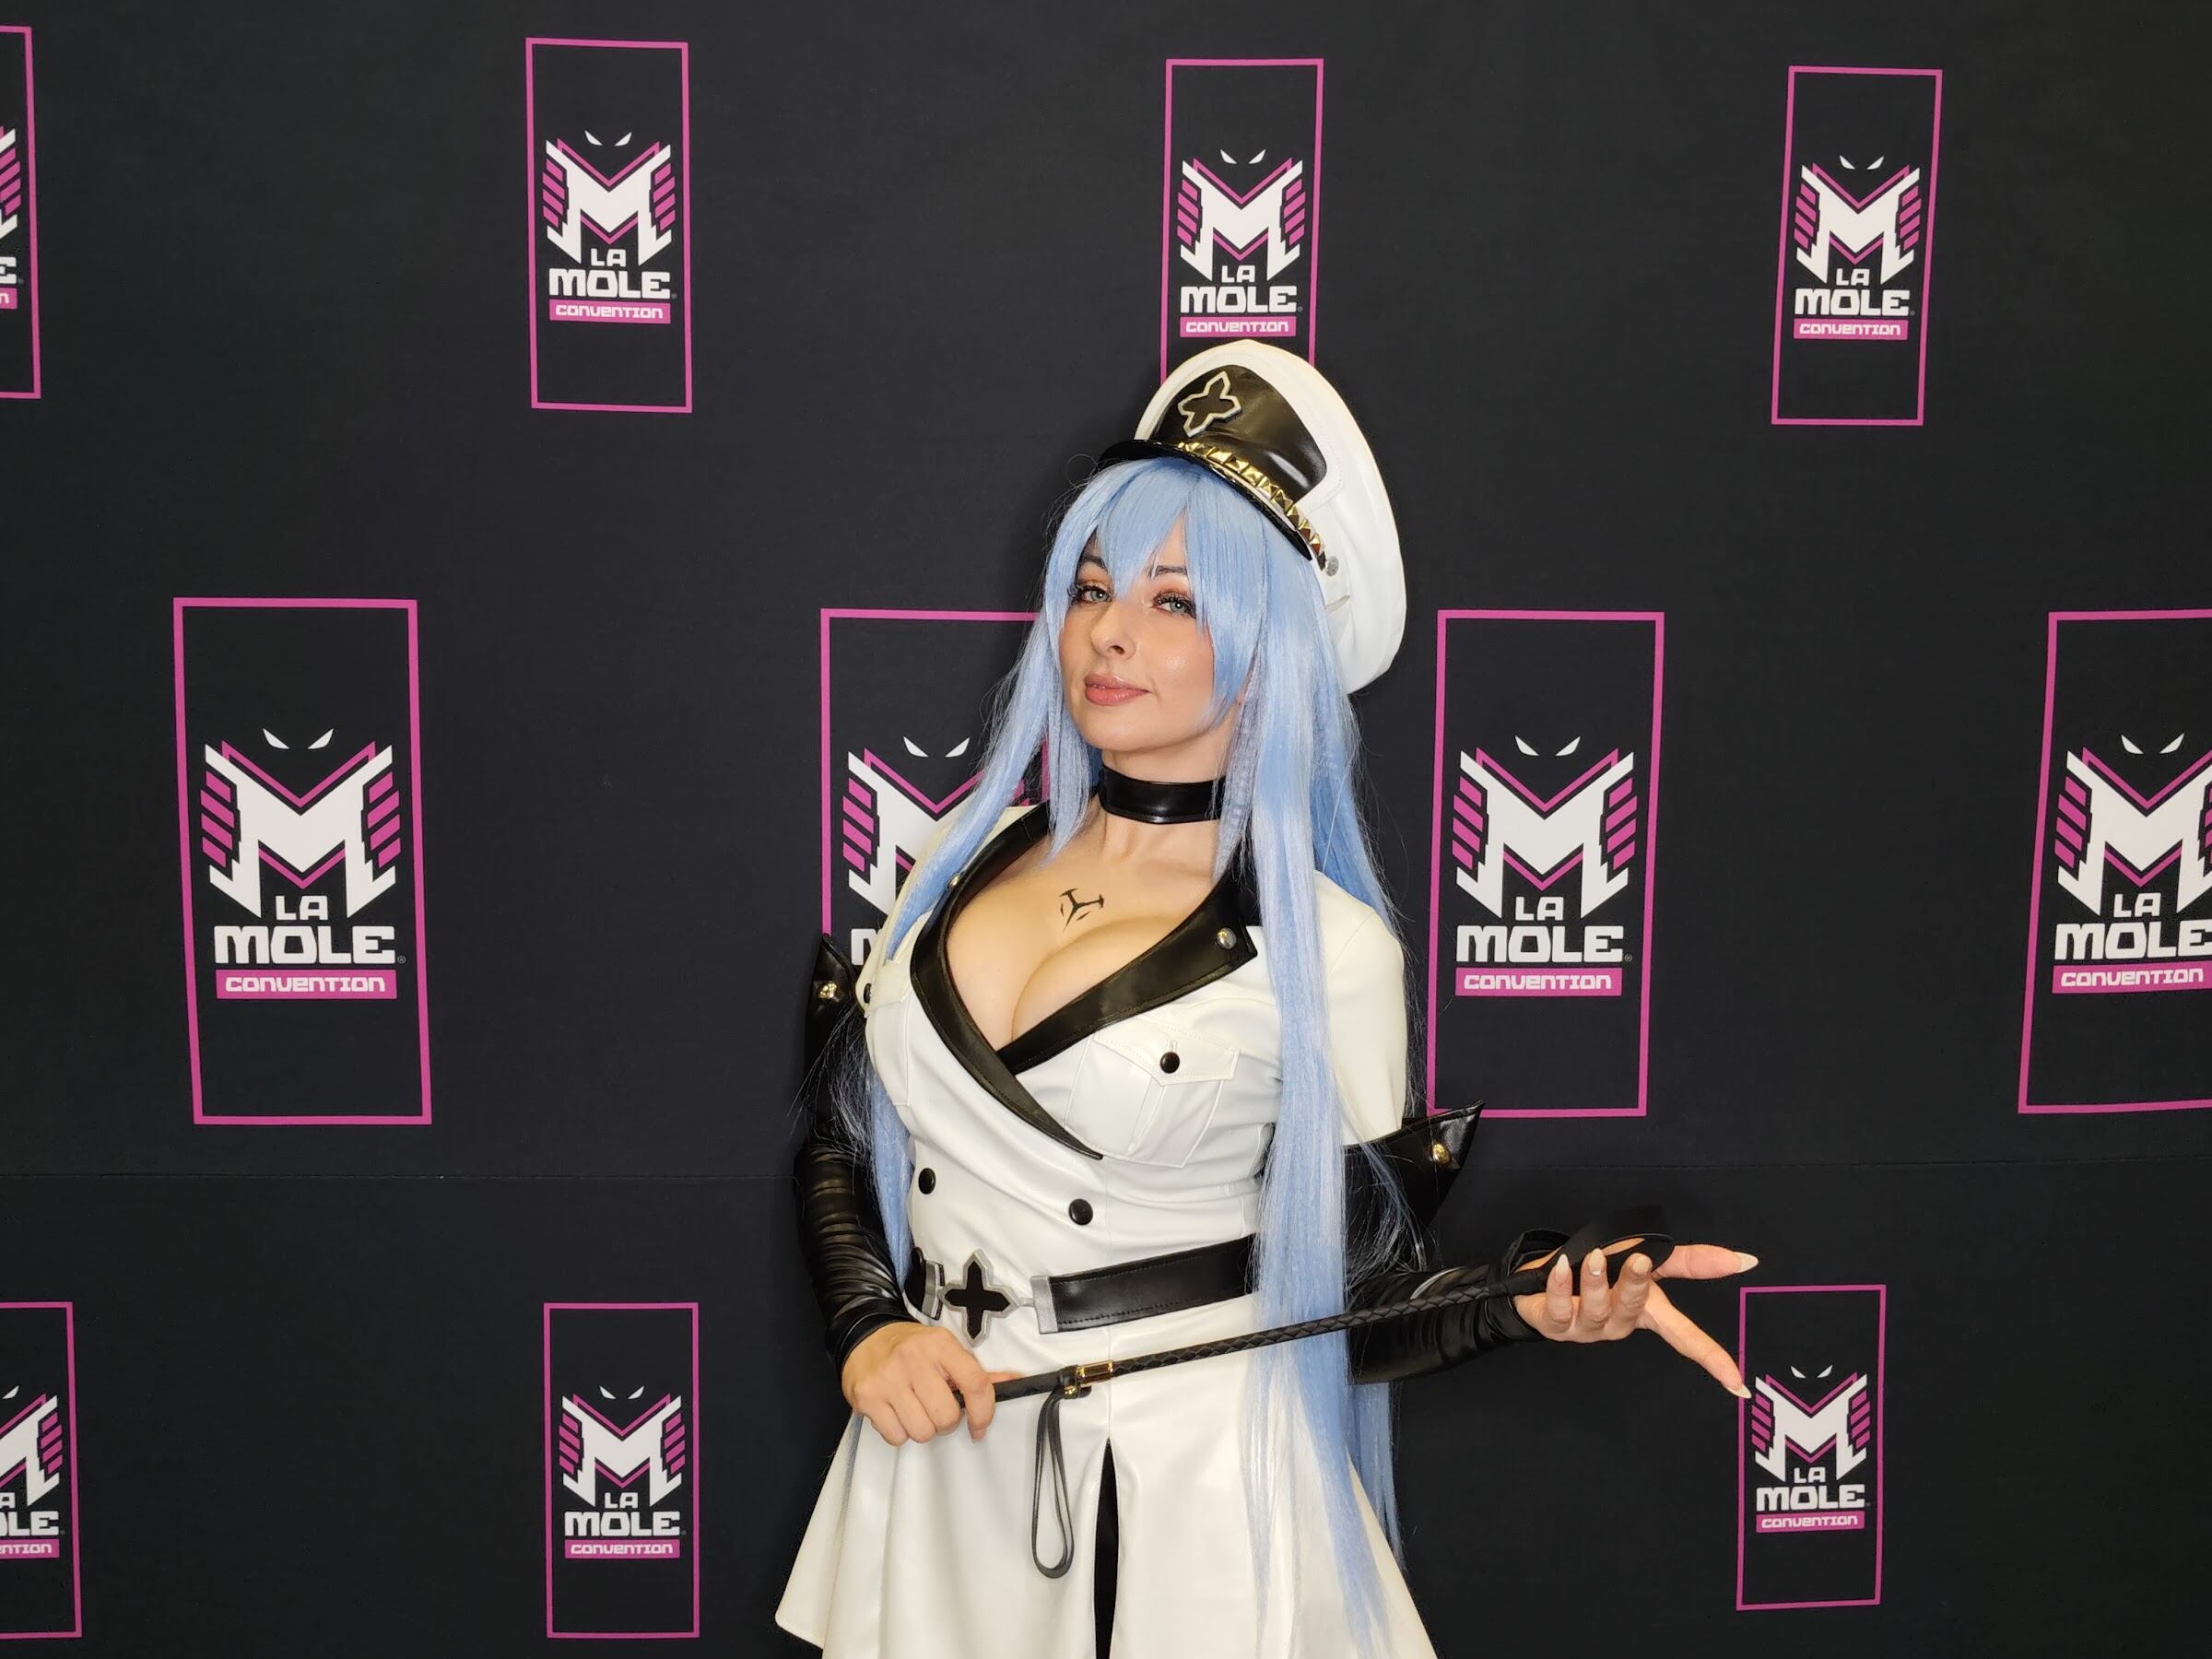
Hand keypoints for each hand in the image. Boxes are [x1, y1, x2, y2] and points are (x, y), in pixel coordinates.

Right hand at [841, 1322, 1023, 1445]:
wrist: (865, 1336)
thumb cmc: (912, 1348)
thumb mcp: (944, 1349)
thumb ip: (975, 1371)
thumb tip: (1012, 1382)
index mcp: (940, 1345)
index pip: (975, 1383)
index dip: (983, 1412)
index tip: (979, 1425)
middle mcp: (913, 1359)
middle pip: (946, 1416)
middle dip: (945, 1421)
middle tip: (936, 1409)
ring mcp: (887, 1379)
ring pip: (922, 1431)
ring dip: (922, 1428)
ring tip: (915, 1409)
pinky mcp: (867, 1397)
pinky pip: (896, 1437)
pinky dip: (900, 1433)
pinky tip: (896, 1413)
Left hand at [1511, 1240, 1758, 1398]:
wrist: (1545, 1280)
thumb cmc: (1603, 1271)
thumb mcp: (1649, 1260)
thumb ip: (1692, 1262)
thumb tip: (1744, 1261)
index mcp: (1647, 1313)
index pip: (1685, 1338)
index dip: (1711, 1359)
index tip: (1736, 1381)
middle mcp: (1618, 1325)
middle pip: (1633, 1309)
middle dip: (1635, 1284)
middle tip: (1637, 1259)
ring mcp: (1586, 1328)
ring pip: (1596, 1308)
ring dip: (1596, 1280)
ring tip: (1595, 1257)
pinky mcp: (1554, 1323)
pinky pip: (1559, 1307)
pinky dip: (1560, 1285)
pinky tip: (1561, 1267)